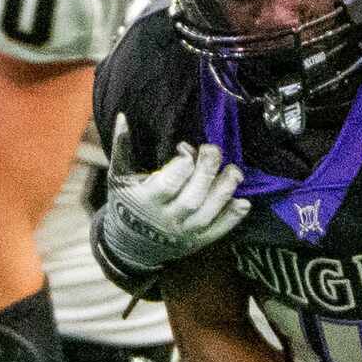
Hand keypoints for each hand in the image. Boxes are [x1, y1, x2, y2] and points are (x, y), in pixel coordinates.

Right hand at [97, 113, 249, 282]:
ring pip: (207, 215)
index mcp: (145, 201)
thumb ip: (122, 148)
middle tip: (213, 150)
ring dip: (224, 192)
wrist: (128, 245)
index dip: (182, 166)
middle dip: (206, 172)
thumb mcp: (119, 178)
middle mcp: (165, 219)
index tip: (187, 151)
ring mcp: (183, 233)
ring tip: (234, 171)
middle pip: (192, 198)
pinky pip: (218, 231)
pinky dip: (232, 218)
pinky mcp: (196, 241)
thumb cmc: (125, 203)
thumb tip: (122, 116)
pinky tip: (243, 201)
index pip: (168, 185)